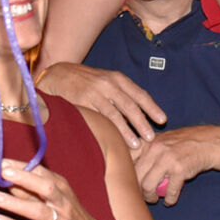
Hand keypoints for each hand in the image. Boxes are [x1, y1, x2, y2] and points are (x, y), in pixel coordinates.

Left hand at [0, 163, 112, 219]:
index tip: (3, 163)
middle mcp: (61, 202)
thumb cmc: (65, 212)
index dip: (22, 167)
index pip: (41, 172)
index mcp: (61, 187)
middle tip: (4, 173)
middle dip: (24, 179)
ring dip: (15, 203)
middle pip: (45, 187)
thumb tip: (7, 177)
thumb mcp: (55, 196)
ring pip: (36, 210)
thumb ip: (32, 187)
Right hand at [35, 63, 164, 150]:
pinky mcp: (81, 103)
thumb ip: (122, 94)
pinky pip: (97, 119)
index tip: (162, 120)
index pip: (139, 94)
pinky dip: (107, 131)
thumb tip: (141, 115)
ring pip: (114, 115)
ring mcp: (94, 94)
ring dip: (126, 131)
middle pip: (129, 106)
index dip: (152, 108)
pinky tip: (113, 140)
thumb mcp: (106, 80)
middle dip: (142, 123)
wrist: (58, 75)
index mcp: (117, 78)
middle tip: (151, 137)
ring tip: (136, 144)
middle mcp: (107, 84)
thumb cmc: (87, 81)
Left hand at [133, 129, 214, 204]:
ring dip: (150, 197)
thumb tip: (126, 167)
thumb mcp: (161, 140)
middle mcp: (155, 149)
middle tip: (142, 196)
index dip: (125, 175)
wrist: (208, 143)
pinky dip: (169, 200)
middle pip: (135, 176)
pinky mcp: (180, 170)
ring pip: (148, 186)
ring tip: (154, 199)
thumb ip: (145, 150)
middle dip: (137, 191)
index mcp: (147, 142)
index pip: (126, 160)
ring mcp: (167, 159)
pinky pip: (169, 191)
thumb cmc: (183, 143)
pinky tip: (170, 201)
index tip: (127, 184)